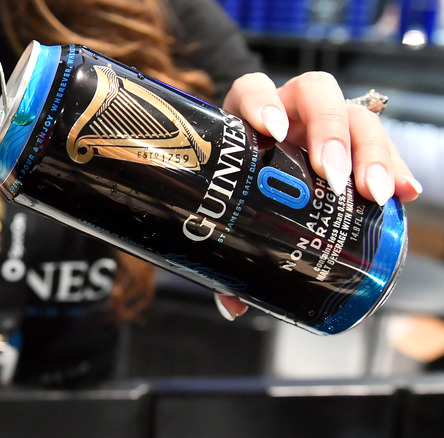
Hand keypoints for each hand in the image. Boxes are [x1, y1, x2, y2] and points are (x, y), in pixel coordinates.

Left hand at [214, 71, 422, 320]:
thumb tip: (234, 303)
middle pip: (317, 94)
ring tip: (377, 192)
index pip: (254, 88)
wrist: (245, 181)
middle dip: (331, 131)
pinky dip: (395, 168)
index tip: (272, 130)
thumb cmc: (233, 190)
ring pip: (356, 116)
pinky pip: (380, 146)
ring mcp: (322, 125)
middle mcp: (288, 111)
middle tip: (334, 175)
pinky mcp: (351, 146)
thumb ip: (222, 250)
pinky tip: (404, 195)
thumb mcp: (225, 210)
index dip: (264, 102)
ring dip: (371, 151)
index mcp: (246, 116)